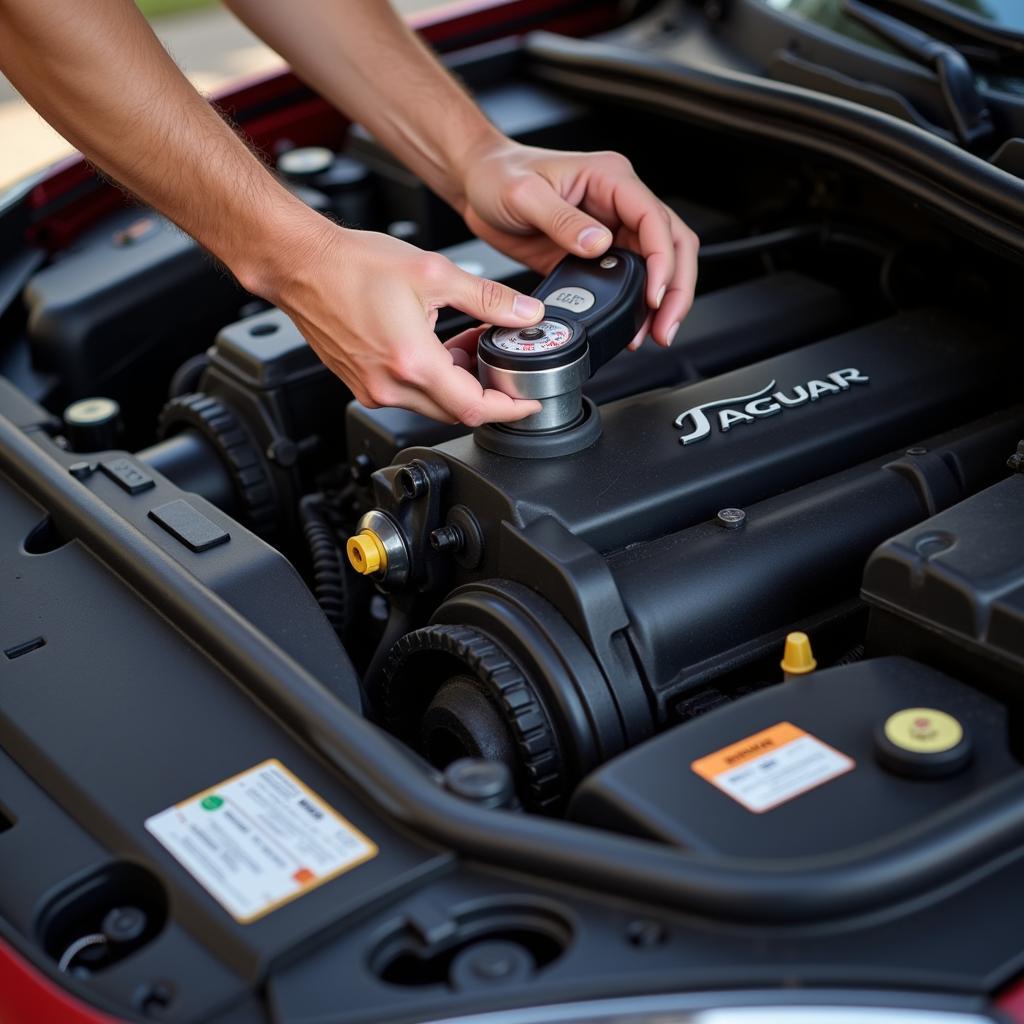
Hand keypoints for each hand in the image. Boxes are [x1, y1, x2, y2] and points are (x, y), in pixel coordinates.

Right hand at [263, 217, 544, 424]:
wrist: (300, 264)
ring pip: (434, 405)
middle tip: (497, 357)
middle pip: (457, 411)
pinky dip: (433, 379)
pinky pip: (409, 396)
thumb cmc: (351, 265)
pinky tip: (437, 346)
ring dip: (458, 383)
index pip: (475, 408)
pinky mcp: (363, 384)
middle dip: (486, 390)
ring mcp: (373, 389)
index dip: (509, 409)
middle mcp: (390, 385)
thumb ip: (488, 298)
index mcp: (412, 362)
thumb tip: (525, 314)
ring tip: (466, 341)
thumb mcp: (433, 273)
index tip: (528, 403)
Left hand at [459, 140, 698, 349]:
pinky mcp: (596, 254)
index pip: (655, 220)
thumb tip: (598, 244)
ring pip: (657, 265)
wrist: (478, 184)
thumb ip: (562, 220)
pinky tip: (631, 325)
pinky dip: (635, 304)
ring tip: (653, 334)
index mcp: (610, 178)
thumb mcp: (524, 194)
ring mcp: (611, 229)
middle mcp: (618, 202)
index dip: (663, 261)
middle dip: (676, 288)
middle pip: (672, 244)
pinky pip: (628, 279)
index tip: (654, 295)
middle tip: (665, 327)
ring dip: (661, 301)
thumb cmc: (498, 175)